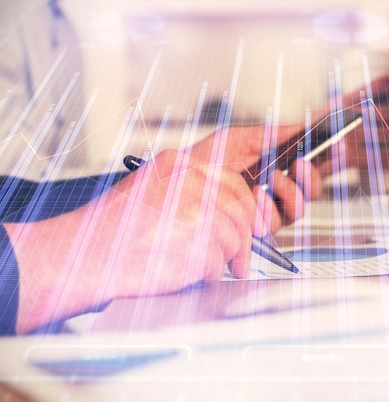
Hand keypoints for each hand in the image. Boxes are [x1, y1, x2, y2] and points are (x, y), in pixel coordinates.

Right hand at [6, 124, 322, 332]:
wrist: (80, 257)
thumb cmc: (111, 232)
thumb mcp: (151, 191)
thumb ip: (194, 189)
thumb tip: (233, 197)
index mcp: (181, 164)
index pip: (240, 141)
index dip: (271, 137)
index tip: (294, 131)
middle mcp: (194, 179)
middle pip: (245, 198)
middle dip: (244, 223)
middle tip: (229, 238)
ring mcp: (201, 207)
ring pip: (242, 230)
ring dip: (228, 253)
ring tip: (199, 258)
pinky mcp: (206, 239)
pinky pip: (231, 257)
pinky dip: (216, 270)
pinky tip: (191, 268)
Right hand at [314, 76, 388, 177]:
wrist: (278, 155)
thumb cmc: (306, 144)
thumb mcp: (332, 126)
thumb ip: (355, 124)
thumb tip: (383, 127)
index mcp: (342, 104)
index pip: (378, 86)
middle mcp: (339, 113)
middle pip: (382, 110)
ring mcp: (336, 131)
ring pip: (377, 132)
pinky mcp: (332, 152)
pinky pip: (362, 154)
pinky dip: (380, 159)